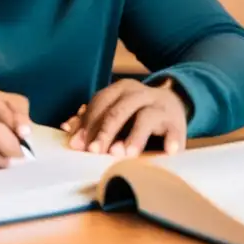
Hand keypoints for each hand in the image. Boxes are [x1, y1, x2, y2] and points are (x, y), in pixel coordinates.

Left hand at [60, 78, 187, 157]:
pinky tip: (169, 151)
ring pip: (146, 118)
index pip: (100, 104)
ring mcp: (160, 106)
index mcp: (122, 89)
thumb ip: (93, 118)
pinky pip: (175, 130)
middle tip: (95, 152)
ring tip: (126, 154)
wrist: (175, 100)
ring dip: (135, 137)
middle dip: (105, 132)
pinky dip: (172, 140)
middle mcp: (140, 94)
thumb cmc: (137, 111)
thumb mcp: (116, 109)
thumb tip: (66, 128)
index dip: (88, 124)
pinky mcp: (177, 121)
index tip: (77, 145)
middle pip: (119, 111)